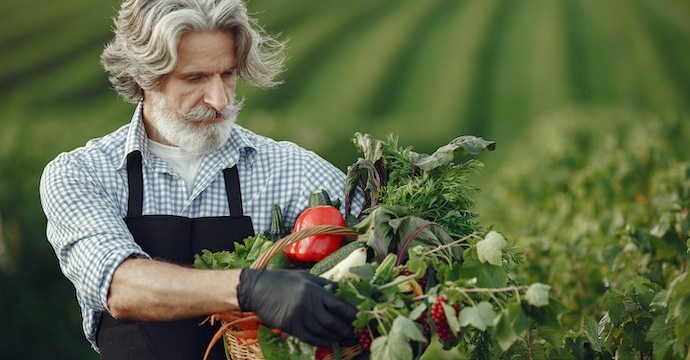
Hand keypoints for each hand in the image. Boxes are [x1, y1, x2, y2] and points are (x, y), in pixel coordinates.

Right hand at [237, 269, 357, 346]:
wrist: (257, 289)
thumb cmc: (282, 280)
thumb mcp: (305, 276)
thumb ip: (323, 283)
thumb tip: (340, 289)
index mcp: (314, 290)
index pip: (339, 304)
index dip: (351, 313)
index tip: (360, 318)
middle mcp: (309, 305)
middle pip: (333, 322)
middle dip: (346, 330)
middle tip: (356, 334)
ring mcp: (299, 317)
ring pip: (322, 332)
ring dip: (336, 338)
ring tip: (346, 340)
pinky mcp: (290, 327)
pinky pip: (309, 337)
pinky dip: (320, 341)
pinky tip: (328, 342)